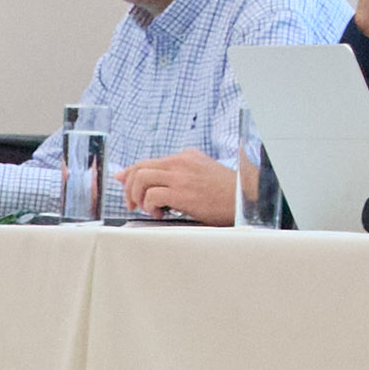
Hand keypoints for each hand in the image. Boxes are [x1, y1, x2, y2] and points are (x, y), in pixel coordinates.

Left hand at [120, 148, 235, 223]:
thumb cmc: (223, 191)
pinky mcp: (182, 192)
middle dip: (129, 188)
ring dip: (138, 196)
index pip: (147, 161)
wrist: (244, 198)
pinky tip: (161, 213)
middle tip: (134, 204)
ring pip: (141, 178)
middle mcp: (181, 161)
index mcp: (186, 156)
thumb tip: (143, 178)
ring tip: (148, 208)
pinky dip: (150, 207)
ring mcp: (181, 175)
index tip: (125, 186)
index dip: (130, 175)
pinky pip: (152, 196)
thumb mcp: (199, 174)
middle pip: (139, 168)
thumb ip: (173, 174)